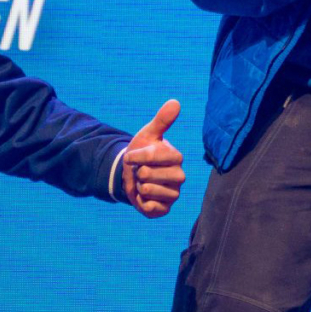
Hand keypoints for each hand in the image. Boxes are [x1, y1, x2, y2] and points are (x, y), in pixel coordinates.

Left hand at [121, 98, 186, 217]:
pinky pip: (149, 208)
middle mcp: (179, 176)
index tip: (131, 156)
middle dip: (136, 173)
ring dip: (138, 187)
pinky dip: (140, 202)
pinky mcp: (165, 209)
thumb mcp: (148, 135)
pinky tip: (144, 197)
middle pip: (146, 174)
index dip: (135, 157)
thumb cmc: (143, 152)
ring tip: (143, 183)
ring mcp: (174, 194)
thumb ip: (162, 120)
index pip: (151, 156)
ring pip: (147, 190)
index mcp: (176, 157)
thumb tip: (175, 101)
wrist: (133, 176)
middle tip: (141, 172)